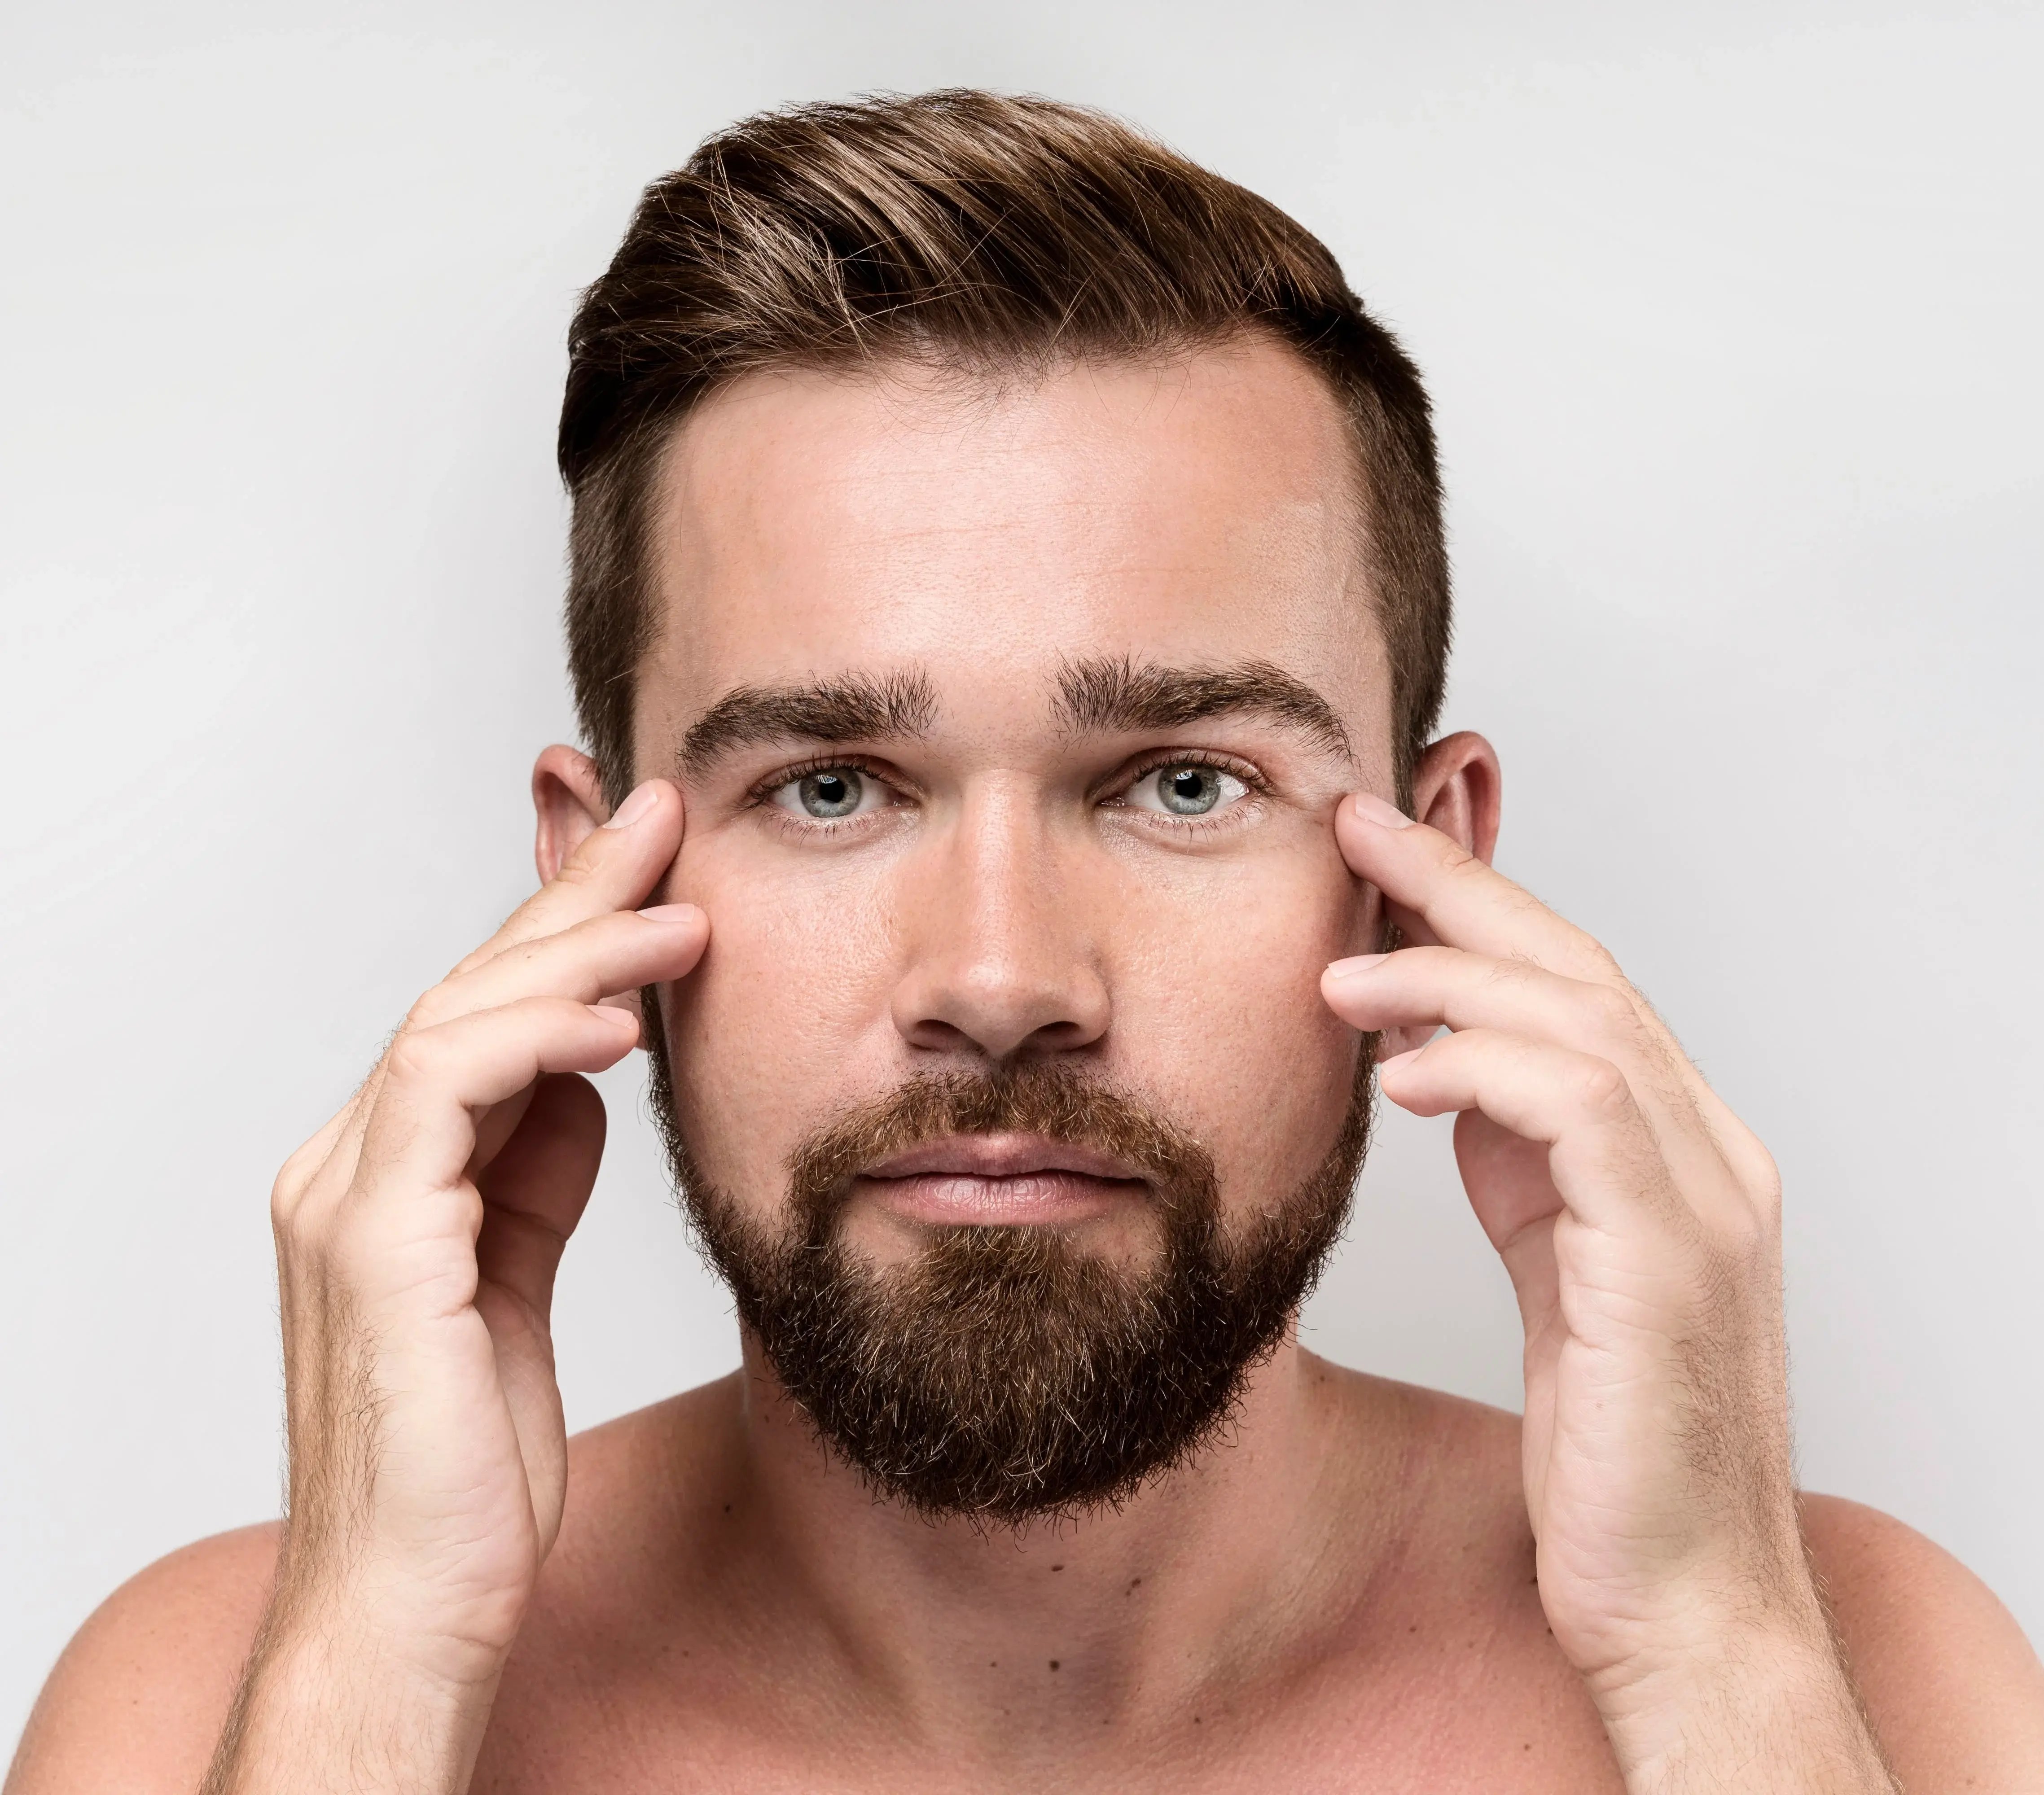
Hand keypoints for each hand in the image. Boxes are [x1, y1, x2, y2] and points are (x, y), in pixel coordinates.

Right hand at [207, 780, 702, 1794]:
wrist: (417, 1599)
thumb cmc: (469, 1457)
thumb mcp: (518, 1274)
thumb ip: (533, 1167)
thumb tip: (589, 1062)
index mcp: (389, 1174)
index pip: (480, 1009)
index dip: (561, 920)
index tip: (647, 852)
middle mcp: (351, 1166)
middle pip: (469, 987)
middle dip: (571, 893)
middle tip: (662, 818)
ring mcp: (348, 1198)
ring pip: (455, 1017)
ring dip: (576, 953)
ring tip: (682, 918)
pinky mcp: (373, 1243)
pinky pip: (446, 1094)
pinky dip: (535, 1043)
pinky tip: (621, 1025)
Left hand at [1321, 792, 1894, 1793]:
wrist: (1682, 1603)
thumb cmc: (1612, 1450)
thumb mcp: (1553, 1270)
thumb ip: (1521, 1163)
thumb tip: (1439, 1068)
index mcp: (1677, 1152)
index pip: (1576, 986)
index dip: (1477, 906)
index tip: (1380, 853)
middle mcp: (1710, 1152)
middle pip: (1581, 969)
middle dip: (1460, 887)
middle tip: (1354, 827)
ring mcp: (1705, 1199)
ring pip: (1581, 1020)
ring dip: (1447, 978)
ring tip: (1340, 974)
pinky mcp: (1673, 1255)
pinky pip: (1580, 1110)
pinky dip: (1482, 1070)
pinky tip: (1398, 1073)